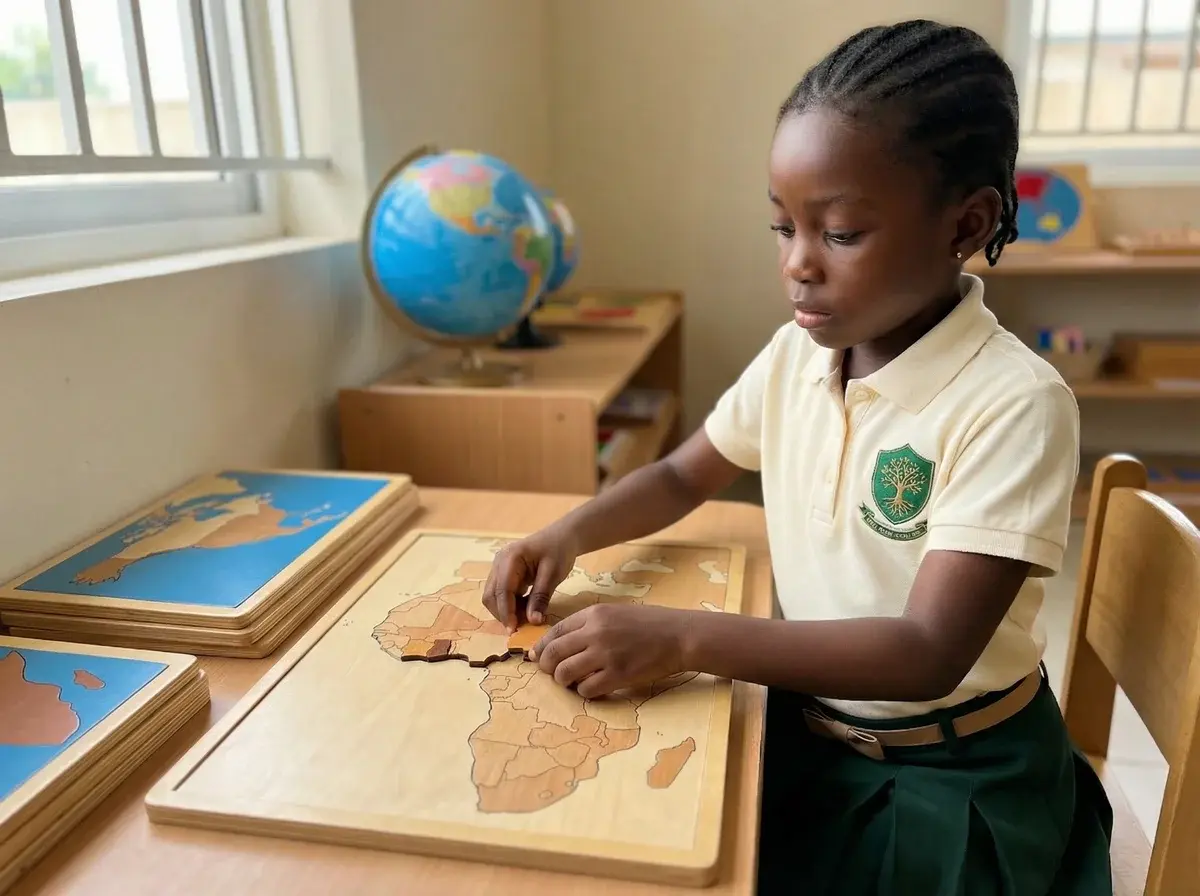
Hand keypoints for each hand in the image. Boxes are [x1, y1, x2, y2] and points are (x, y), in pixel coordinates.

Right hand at [482, 526, 578, 631]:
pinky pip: (501, 594)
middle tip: (523, 627)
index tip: (513, 630)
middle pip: (491, 595)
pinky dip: (511, 605)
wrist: (562, 537)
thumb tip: (533, 621)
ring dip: (506, 611)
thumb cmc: (559, 551)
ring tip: (528, 616)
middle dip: (503, 613)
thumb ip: (541, 597)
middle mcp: (499, 562)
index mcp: (510, 558)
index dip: (506, 612)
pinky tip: (527, 608)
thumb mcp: (553, 574)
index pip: (502, 590)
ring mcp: (499, 568)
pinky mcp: (504, 574)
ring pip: (493, 597)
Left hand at [529, 603, 692, 698]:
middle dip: (547, 667)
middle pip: (554, 654)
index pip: (554, 632)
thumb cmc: (650, 624)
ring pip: (565, 674)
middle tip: (553, 674)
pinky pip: (586, 689)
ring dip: (565, 682)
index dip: (542, 647)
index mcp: (594, 614)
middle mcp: (596, 633)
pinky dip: (585, 692)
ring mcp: (606, 655)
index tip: (536, 658)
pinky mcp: (618, 676)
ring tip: (574, 682)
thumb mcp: (616, 613)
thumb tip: (560, 644)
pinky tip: (594, 687)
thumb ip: (589, 625)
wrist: (679, 635)